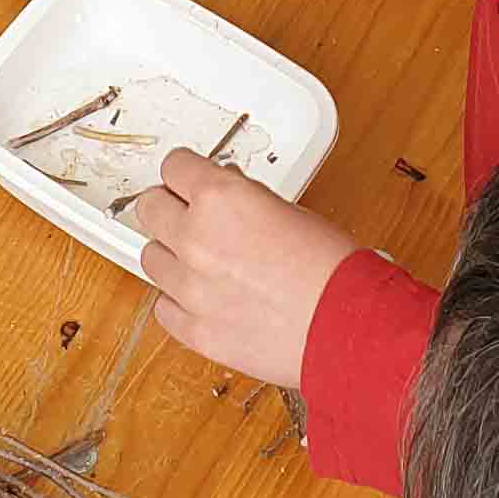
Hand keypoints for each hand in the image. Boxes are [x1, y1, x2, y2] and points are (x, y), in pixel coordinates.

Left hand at [130, 154, 359, 390]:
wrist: (349, 327)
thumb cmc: (332, 269)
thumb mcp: (287, 208)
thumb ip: (243, 200)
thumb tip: (225, 199)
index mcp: (219, 198)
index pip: (173, 166)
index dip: (186, 173)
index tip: (190, 180)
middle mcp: (195, 238)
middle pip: (150, 207)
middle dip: (169, 208)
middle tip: (189, 217)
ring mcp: (190, 288)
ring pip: (150, 258)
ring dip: (171, 255)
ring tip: (200, 261)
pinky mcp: (195, 331)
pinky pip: (163, 308)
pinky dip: (179, 302)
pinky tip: (202, 297)